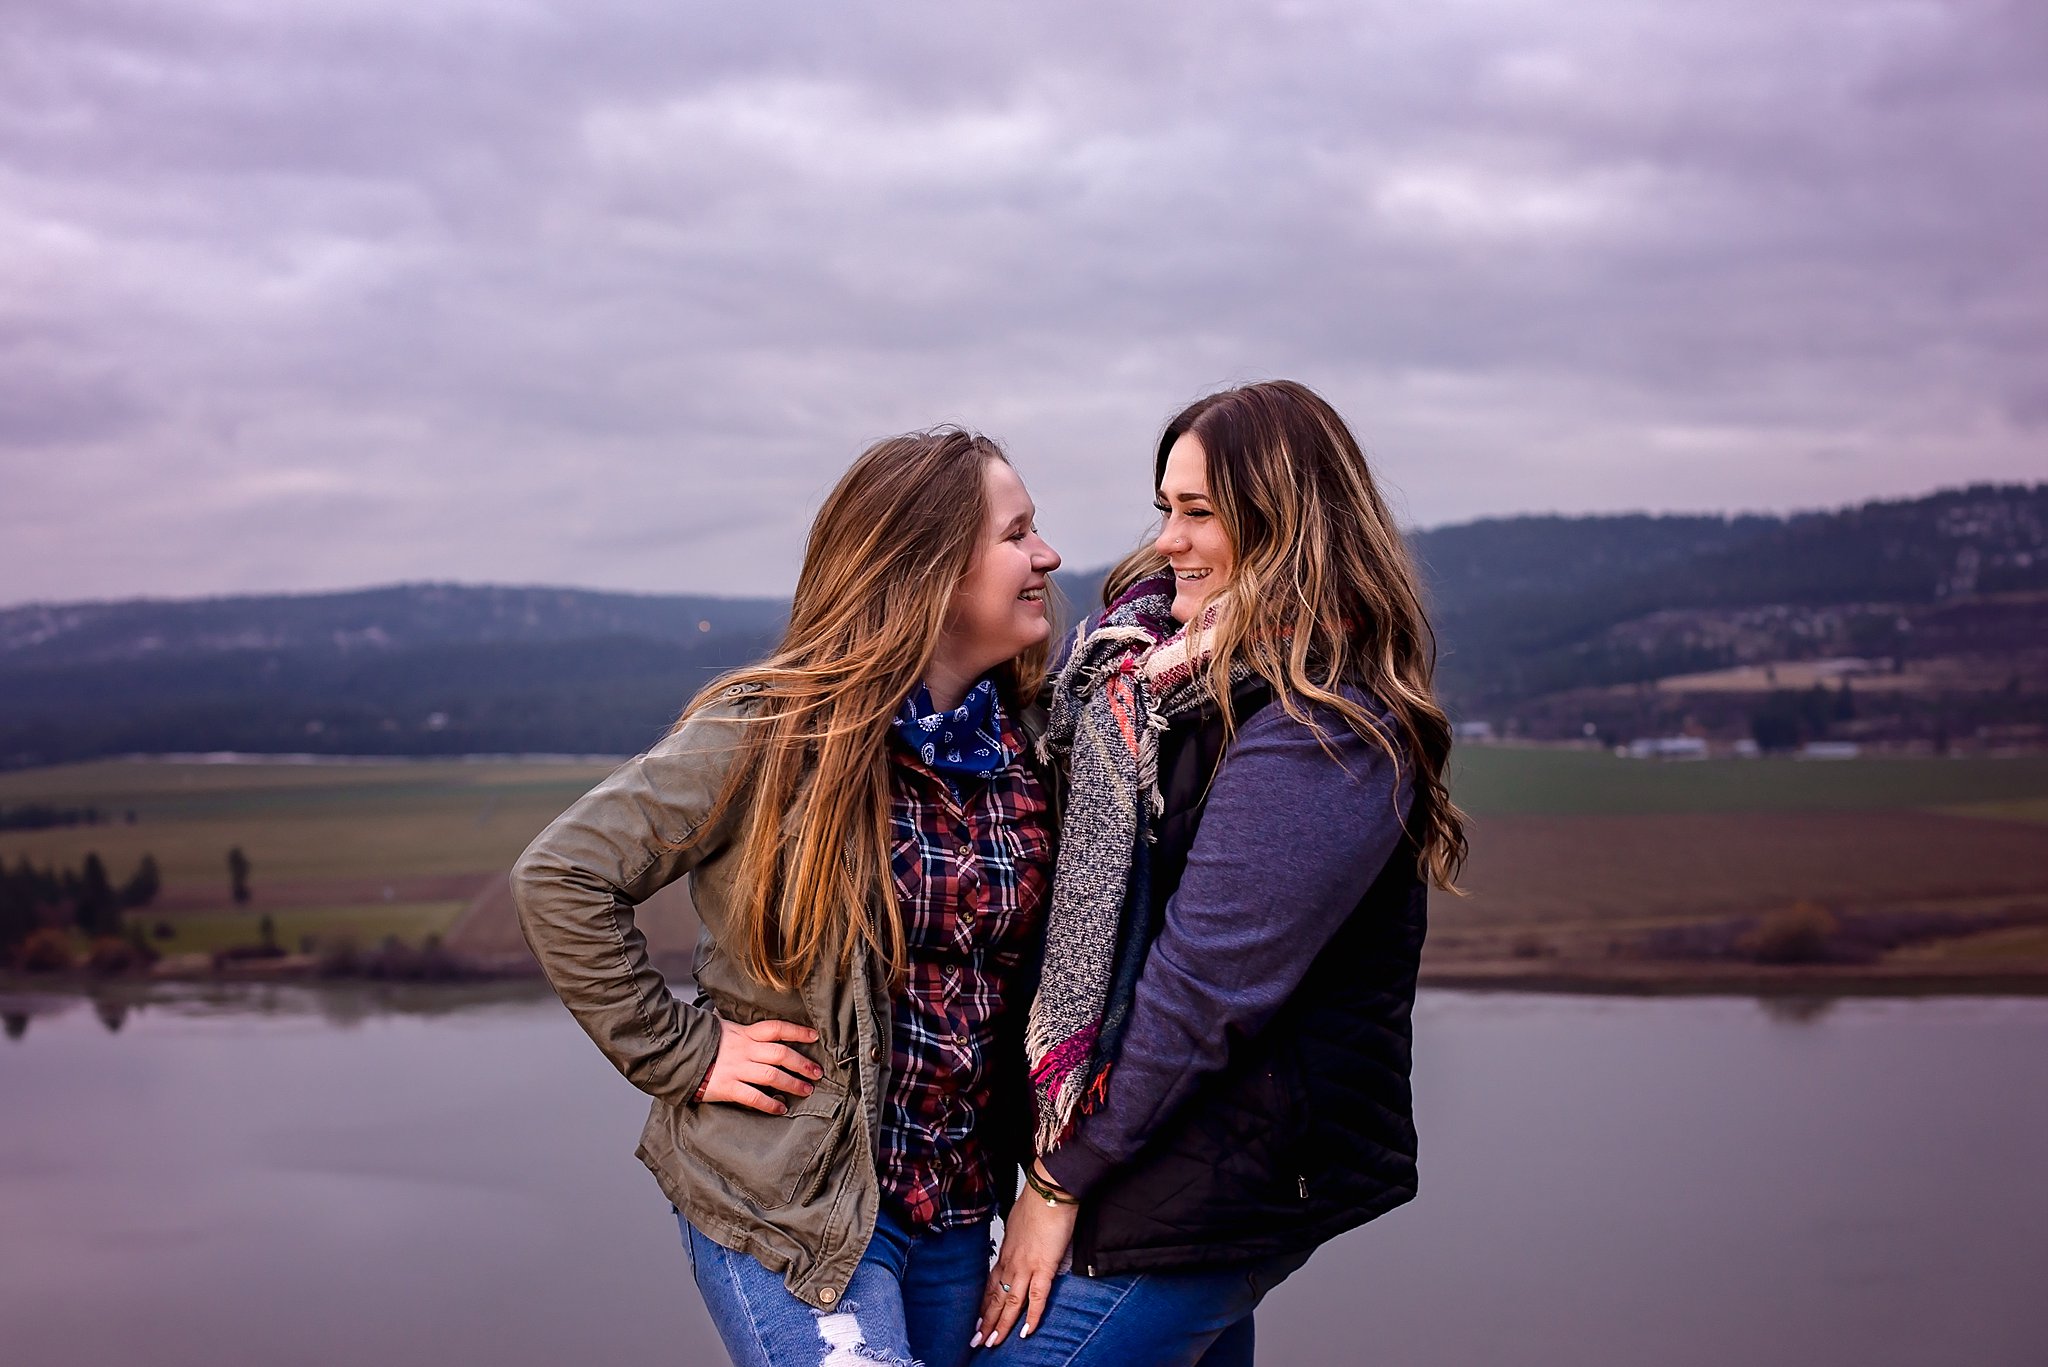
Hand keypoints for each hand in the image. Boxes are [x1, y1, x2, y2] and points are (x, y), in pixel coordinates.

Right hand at [699, 1017, 822, 1113]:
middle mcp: (744, 1050)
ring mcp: (736, 1068)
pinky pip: (754, 1097)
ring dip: (793, 1083)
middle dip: (802, 1064)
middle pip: (781, 1054)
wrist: (676, 1055)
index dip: (797, 1032)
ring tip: (806, 1090)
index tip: (814, 1036)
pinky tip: (781, 1108)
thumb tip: (756, 1028)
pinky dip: (770, 1104)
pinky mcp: (727, 1087)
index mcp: (744, 1033)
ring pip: (772, 1075)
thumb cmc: (702, 1043)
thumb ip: (742, 1031)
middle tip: (817, 1073)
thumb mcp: (723, 1028)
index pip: (776, 1028)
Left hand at [974, 1164, 1077, 1348]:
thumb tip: (1017, 1241)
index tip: (977, 1320)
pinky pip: (1037, 1297)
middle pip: (996, 1297)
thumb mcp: (1017, 1222)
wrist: (1049, 1191)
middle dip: (986, 1321)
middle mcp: (1011, 1262)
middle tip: (976, 1342)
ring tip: (992, 1343)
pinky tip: (1027, 1332)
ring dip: (1000, 1324)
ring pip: (1010, 1302)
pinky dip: (1032, 1317)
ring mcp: (1026, 1266)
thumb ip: (1016, 1238)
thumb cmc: (1036, 1203)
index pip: (991, 1284)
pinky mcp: (1044, 1267)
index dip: (984, 1304)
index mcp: (1006, 1252)